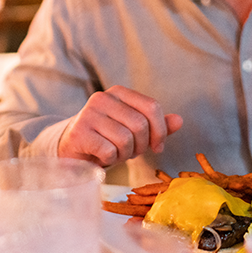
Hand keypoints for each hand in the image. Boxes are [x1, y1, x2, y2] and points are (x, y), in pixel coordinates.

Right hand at [58, 85, 182, 165]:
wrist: (72, 151)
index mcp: (118, 93)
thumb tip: (180, 120)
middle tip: (130, 152)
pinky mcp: (79, 133)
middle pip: (140, 125)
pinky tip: (101, 157)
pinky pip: (110, 151)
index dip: (160, 131)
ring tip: (115, 153)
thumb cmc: (106, 140)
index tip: (157, 146)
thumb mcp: (134, 131)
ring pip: (126, 139)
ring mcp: (88, 114)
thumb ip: (156, 125)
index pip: (152, 107)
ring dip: (125, 154)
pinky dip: (110, 160)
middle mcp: (102, 98)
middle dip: (141, 146)